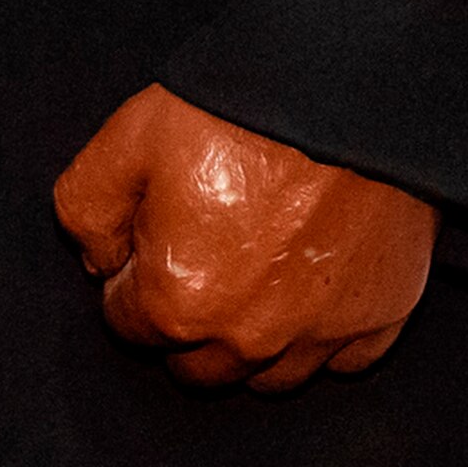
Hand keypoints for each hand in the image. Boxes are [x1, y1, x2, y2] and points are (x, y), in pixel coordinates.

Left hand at [52, 83, 437, 390]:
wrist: (340, 88)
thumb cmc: (233, 111)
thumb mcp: (124, 142)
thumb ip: (87, 212)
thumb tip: (98, 263)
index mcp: (179, 301)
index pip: (129, 327)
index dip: (131, 280)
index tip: (149, 245)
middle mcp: (251, 336)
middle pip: (198, 367)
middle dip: (183, 325)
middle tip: (195, 259)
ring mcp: (321, 333)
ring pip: (268, 378)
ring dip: (248, 341)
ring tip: (250, 275)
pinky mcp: (380, 316)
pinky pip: (342, 361)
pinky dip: (320, 337)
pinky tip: (309, 285)